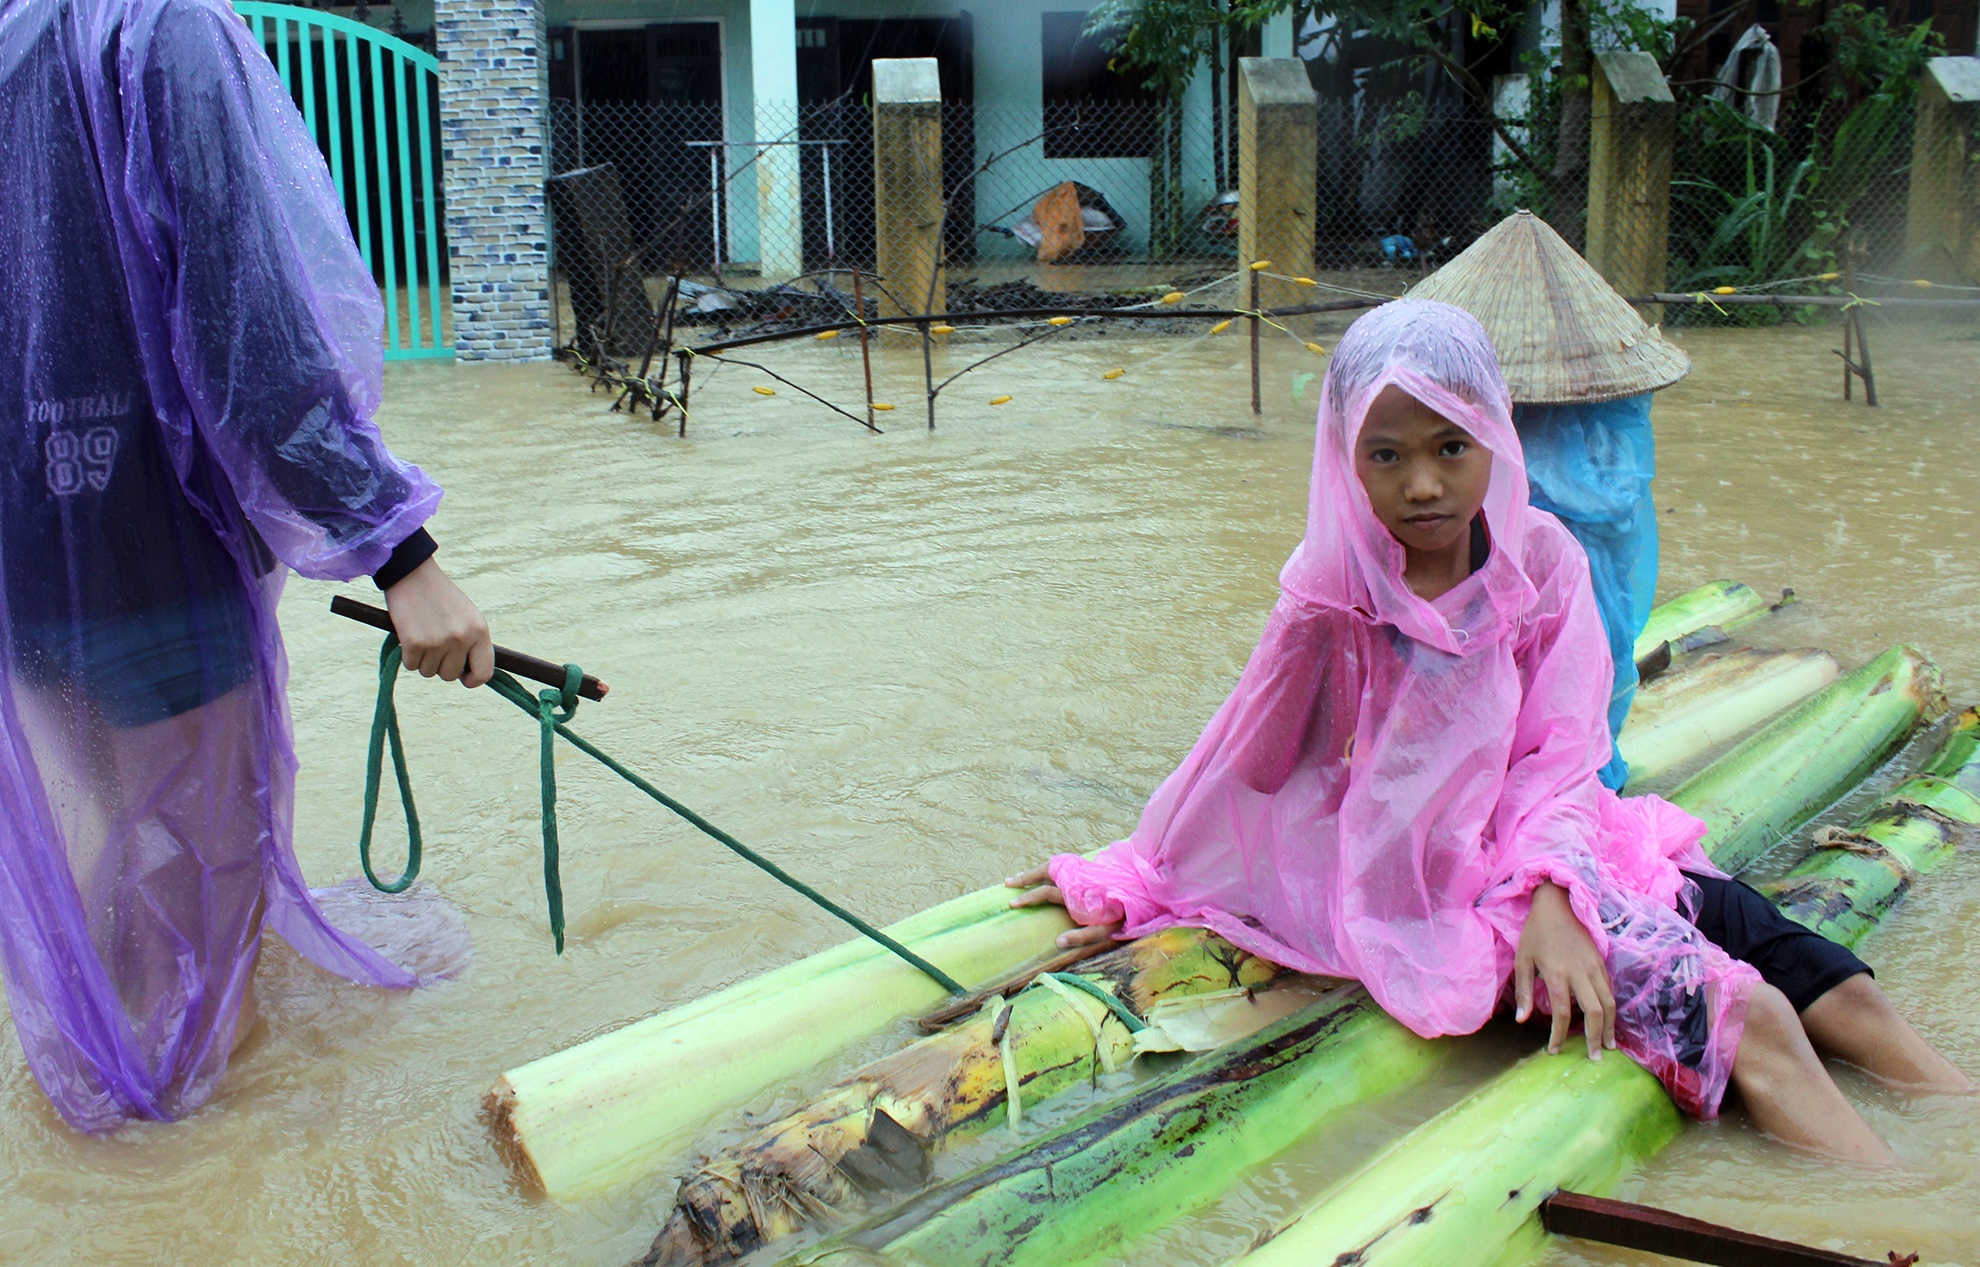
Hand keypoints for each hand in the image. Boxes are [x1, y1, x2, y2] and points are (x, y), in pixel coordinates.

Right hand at [382, 557, 493, 687]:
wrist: (412, 574)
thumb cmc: (440, 597)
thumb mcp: (467, 617)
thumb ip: (472, 643)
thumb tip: (469, 676)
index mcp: (479, 631)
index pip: (484, 672)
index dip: (473, 680)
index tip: (463, 677)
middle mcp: (462, 638)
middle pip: (450, 675)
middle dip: (440, 665)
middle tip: (434, 643)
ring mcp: (438, 642)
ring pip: (429, 672)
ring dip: (423, 659)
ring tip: (422, 634)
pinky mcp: (414, 643)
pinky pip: (411, 665)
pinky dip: (407, 655)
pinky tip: (409, 634)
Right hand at [1006, 864, 1122, 949]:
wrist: (1144, 889)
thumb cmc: (1125, 912)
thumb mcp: (1106, 929)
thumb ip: (1083, 936)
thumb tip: (1058, 942)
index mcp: (1075, 894)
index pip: (1045, 893)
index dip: (1028, 897)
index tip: (1012, 903)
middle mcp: (1076, 879)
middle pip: (1045, 873)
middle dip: (1026, 879)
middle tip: (1008, 884)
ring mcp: (1081, 871)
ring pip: (1054, 865)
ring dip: (1037, 870)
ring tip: (1022, 876)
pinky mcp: (1088, 868)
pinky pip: (1065, 864)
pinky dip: (1051, 867)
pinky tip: (1046, 872)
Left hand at [1514, 881, 1615, 1059]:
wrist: (1558, 904)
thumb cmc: (1536, 933)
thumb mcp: (1523, 960)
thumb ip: (1525, 992)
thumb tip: (1522, 1021)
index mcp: (1557, 974)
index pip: (1561, 1013)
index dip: (1558, 1035)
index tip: (1554, 1051)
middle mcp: (1580, 973)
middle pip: (1595, 1012)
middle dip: (1595, 1038)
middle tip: (1594, 1058)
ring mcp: (1594, 968)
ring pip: (1609, 1003)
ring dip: (1610, 1027)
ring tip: (1607, 1045)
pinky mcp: (1602, 962)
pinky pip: (1610, 991)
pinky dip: (1611, 1009)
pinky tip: (1607, 1022)